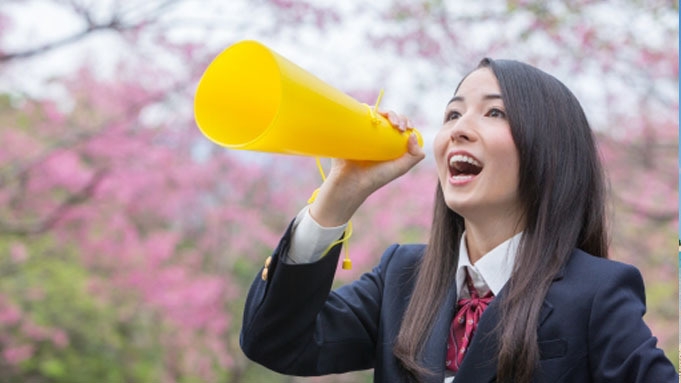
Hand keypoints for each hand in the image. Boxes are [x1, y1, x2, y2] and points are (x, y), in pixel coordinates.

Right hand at [309, 110, 425, 226]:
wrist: (350, 182)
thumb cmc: (375, 177)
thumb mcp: (400, 168)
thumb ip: (414, 156)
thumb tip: (413, 135)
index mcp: (388, 143)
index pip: (400, 126)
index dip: (406, 122)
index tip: (407, 128)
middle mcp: (376, 136)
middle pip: (388, 117)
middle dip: (397, 117)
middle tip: (399, 127)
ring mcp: (362, 132)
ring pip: (375, 113)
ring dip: (384, 112)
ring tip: (389, 121)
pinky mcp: (350, 130)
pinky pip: (357, 114)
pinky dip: (365, 108)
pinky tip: (372, 113)